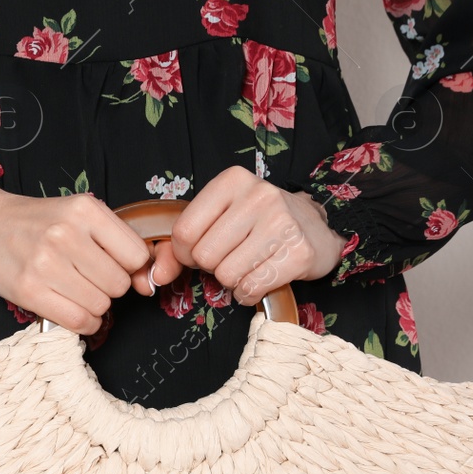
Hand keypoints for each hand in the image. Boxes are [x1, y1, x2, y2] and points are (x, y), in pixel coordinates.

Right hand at [0, 179, 155, 334]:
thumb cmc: (35, 223)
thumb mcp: (77, 215)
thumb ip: (115, 242)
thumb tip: (146, 283)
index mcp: (84, 210)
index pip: (135, 255)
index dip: (130, 267)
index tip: (114, 267)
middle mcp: (65, 234)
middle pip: (118, 284)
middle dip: (109, 288)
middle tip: (88, 278)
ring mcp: (45, 264)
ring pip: (101, 305)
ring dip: (94, 306)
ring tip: (75, 291)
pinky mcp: (29, 291)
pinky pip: (78, 321)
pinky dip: (84, 323)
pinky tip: (74, 310)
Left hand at [147, 166, 348, 303]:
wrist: (315, 228)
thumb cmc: (257, 222)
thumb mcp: (218, 218)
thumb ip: (180, 244)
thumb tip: (157, 274)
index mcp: (232, 181)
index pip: (184, 231)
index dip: (185, 252)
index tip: (200, 250)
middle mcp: (259, 196)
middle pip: (204, 256)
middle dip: (211, 266)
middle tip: (231, 256)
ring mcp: (282, 223)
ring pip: (226, 275)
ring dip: (231, 280)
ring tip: (248, 264)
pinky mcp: (299, 252)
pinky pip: (251, 288)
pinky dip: (249, 293)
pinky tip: (261, 277)